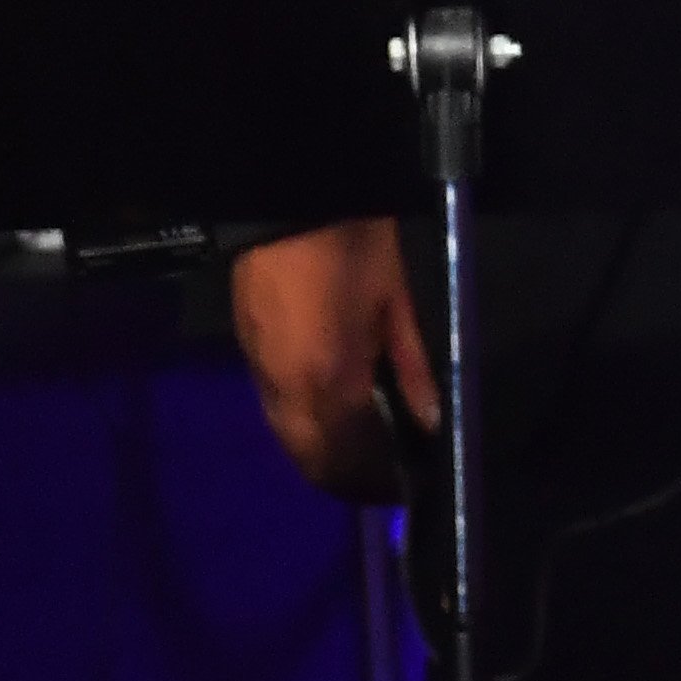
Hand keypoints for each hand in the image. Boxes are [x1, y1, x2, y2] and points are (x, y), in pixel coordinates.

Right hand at [229, 217, 439, 500]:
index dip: (378, 480)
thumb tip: (431, 421)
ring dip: (324, 454)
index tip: (405, 483)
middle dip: (349, 476)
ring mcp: (261, 375)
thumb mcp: (396, 302)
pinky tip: (332, 411)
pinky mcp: (248, 354)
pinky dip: (305, 425)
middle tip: (385, 473)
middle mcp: (289, 393)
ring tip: (362, 446)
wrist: (290, 197)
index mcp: (330, 380)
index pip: (353, 458)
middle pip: (314, 461)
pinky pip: (276, 411)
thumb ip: (412, 369)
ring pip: (290, 440)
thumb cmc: (353, 246)